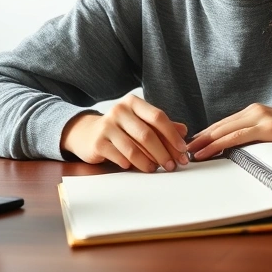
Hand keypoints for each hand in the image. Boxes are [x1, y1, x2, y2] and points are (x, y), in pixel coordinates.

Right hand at [60, 94, 188, 171]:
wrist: (88, 133)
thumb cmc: (121, 128)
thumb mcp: (141, 122)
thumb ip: (162, 126)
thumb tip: (184, 132)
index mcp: (133, 102)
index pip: (158, 117)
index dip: (173, 135)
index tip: (183, 150)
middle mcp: (119, 110)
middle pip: (147, 134)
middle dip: (163, 153)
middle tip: (172, 166)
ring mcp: (107, 126)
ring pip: (133, 148)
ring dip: (149, 162)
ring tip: (156, 169)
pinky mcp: (98, 142)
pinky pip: (120, 157)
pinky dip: (131, 165)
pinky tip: (137, 168)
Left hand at [186, 103, 271, 160]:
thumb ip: (259, 137)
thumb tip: (242, 150)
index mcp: (255, 112)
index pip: (223, 124)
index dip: (205, 134)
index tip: (190, 144)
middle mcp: (254, 111)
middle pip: (218, 125)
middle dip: (198, 138)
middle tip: (179, 149)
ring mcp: (260, 117)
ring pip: (223, 130)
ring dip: (202, 142)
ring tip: (187, 153)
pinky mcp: (267, 127)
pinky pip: (236, 137)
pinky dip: (217, 145)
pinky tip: (206, 152)